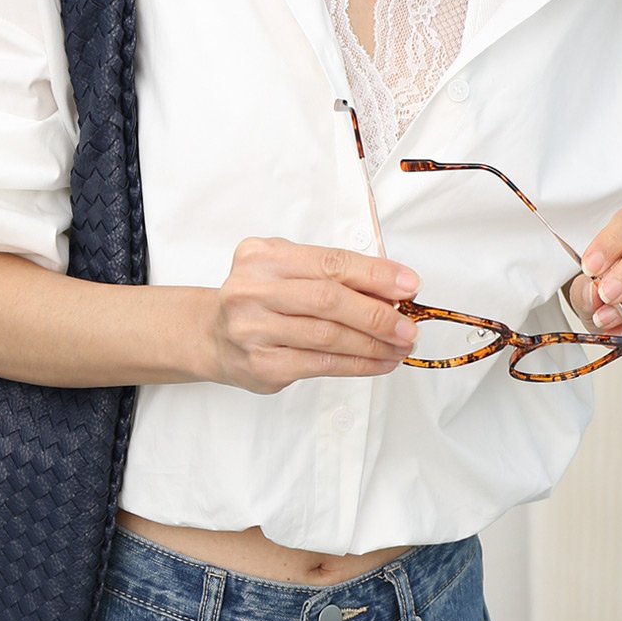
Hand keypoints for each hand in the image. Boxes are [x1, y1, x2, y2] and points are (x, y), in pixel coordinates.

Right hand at [206, 236, 420, 393]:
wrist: (212, 335)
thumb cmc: (260, 299)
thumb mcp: (286, 269)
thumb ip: (330, 273)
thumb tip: (392, 289)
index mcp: (263, 256)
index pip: (330, 263)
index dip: (375, 274)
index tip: (409, 286)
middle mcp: (252, 290)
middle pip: (329, 300)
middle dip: (377, 314)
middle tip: (408, 325)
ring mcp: (253, 329)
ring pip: (328, 336)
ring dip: (373, 344)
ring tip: (399, 346)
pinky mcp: (262, 364)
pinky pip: (321, 364)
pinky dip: (357, 364)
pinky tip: (378, 362)